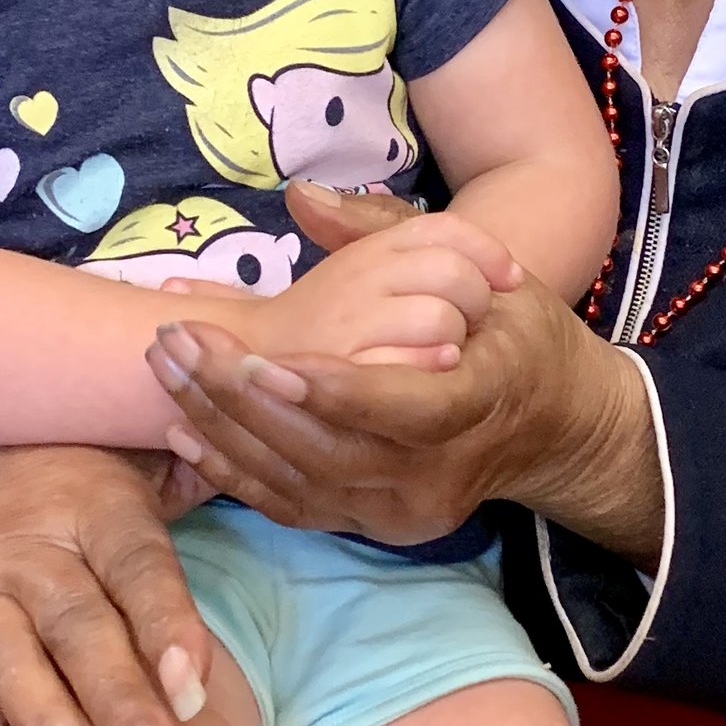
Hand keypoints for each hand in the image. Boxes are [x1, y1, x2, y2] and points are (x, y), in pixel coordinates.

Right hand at [0, 441, 212, 725]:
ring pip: (14, 670)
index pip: (137, 567)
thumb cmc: (68, 474)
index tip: (194, 691)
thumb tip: (260, 469)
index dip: (166, 627)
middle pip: (78, 631)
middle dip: (120, 705)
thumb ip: (190, 477)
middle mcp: (32, 555)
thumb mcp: (131, 457)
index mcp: (96, 508)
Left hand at [143, 182, 654, 552]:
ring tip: (167, 371)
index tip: (263, 357)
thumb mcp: (488, 268)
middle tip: (178, 343)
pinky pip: (293, 509)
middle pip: (329, 452)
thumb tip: (303, 196)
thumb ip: (392, 232)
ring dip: (222, 429)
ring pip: (300, 484)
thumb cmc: (519, 334)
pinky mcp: (376, 529)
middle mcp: (440, 474)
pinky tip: (184, 431)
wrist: (558, 426)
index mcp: (481, 402)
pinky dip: (235, 473)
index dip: (331, 391)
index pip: (402, 410)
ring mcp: (404, 511)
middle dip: (241, 400)